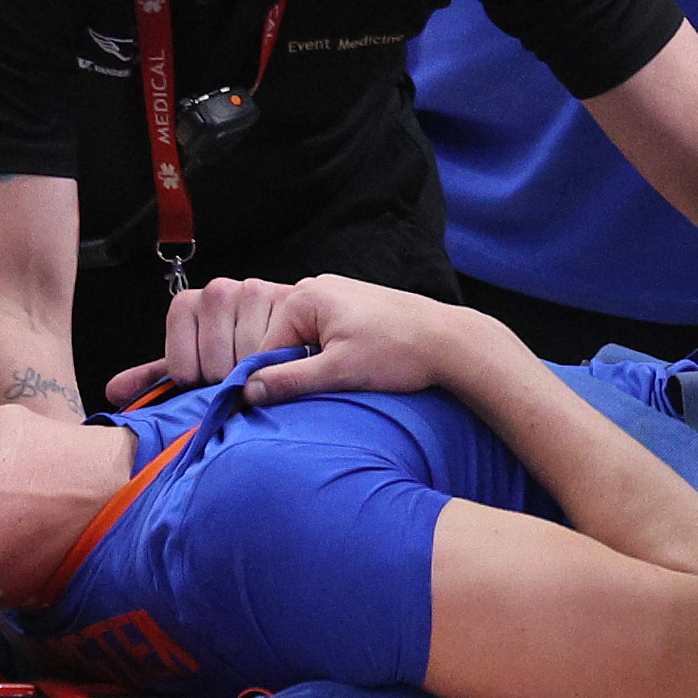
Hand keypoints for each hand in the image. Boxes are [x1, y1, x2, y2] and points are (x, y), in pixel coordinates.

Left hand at [108, 271, 319, 403]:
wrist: (290, 326)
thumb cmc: (235, 348)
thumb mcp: (193, 363)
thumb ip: (155, 378)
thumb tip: (113, 392)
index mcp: (188, 303)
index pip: (181, 368)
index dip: (195, 382)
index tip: (207, 378)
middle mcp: (218, 290)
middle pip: (214, 366)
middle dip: (226, 380)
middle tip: (238, 374)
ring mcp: (253, 292)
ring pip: (244, 361)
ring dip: (253, 375)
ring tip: (260, 367)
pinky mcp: (285, 301)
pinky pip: (273, 353)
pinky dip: (276, 367)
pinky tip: (278, 362)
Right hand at [223, 275, 489, 406]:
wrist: (451, 341)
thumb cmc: (398, 353)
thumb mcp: (338, 372)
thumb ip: (288, 381)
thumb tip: (245, 392)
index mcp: (304, 297)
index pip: (265, 348)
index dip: (271, 382)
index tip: (281, 408)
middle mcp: (315, 288)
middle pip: (283, 343)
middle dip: (296, 372)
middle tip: (326, 392)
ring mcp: (336, 295)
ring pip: (306, 342)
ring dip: (316, 367)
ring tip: (346, 380)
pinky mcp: (353, 307)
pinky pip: (325, 336)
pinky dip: (332, 357)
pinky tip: (355, 370)